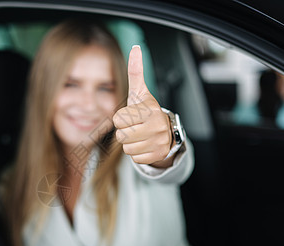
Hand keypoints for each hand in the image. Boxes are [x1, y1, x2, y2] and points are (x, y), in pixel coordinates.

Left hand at [113, 45, 174, 167]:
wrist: (166, 131)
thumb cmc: (146, 110)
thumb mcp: (140, 92)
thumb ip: (135, 71)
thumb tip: (135, 48)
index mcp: (150, 109)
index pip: (117, 119)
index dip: (120, 118)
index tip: (131, 115)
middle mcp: (157, 126)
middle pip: (121, 136)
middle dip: (124, 132)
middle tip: (135, 127)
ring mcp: (159, 142)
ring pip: (127, 148)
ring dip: (130, 143)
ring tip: (140, 135)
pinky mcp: (158, 155)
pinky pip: (135, 158)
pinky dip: (137, 153)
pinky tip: (145, 144)